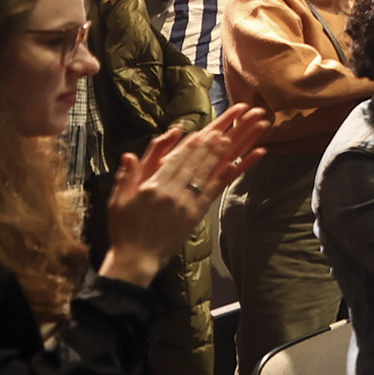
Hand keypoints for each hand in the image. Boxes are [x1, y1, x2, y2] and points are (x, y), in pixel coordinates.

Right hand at [101, 107, 266, 285]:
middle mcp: (175, 191)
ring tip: (251, 128)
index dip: (199, 138)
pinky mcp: (198, 212)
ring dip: (235, 145)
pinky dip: (238, 169)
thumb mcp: (118, 200)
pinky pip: (220, 186)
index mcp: (155, 185)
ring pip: (215, 167)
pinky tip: (255, 155)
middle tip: (243, 116)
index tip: (213, 125)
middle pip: (203, 156)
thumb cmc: (125, 228)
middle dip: (223, 134)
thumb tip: (130, 155)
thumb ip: (128, 175)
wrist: (136, 258)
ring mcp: (189, 202)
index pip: (181, 156)